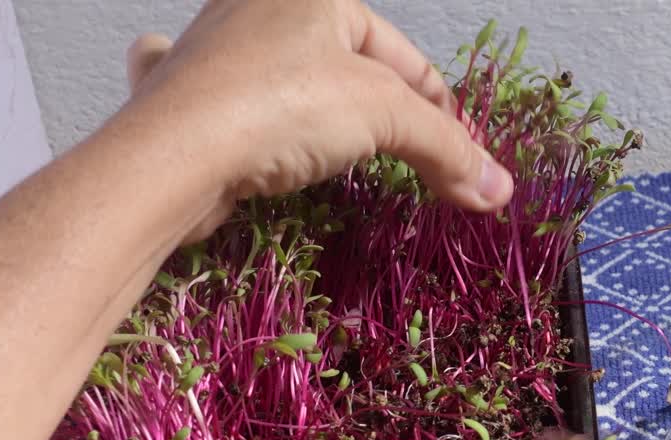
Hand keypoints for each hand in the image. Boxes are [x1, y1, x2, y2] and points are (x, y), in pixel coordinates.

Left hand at [118, 0, 512, 243]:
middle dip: (386, 116)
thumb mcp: (384, 117)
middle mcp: (264, 12)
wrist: (172, 157)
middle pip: (353, 71)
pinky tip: (230, 123)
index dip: (445, 116)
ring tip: (338, 144)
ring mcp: (217, 52)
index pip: (408, 61)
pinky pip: (215, 93)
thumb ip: (448, 150)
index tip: (466, 167)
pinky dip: (228, 108)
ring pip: (286, 78)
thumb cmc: (279, 109)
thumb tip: (499, 190)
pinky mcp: (184, 98)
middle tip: (419, 165)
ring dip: (313, 108)